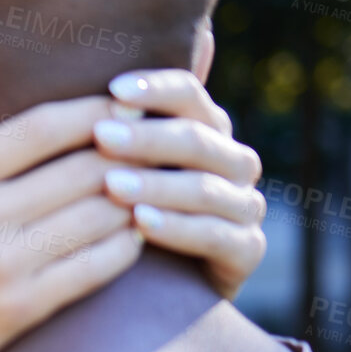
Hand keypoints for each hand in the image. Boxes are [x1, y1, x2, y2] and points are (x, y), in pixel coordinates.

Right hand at [0, 54, 146, 351]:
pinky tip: (138, 233)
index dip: (92, 111)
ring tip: (158, 183)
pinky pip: (93, 269)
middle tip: (160, 138)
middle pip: (81, 168)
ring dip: (135, 197)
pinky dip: (125, 247)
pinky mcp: (21, 310)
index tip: (124, 102)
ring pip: (96, 216)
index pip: (40, 129)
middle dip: (129, 149)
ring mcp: (3, 266)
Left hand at [98, 69, 264, 300]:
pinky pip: (217, 235)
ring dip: (158, 185)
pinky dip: (179, 228)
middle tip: (102, 137)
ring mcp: (245, 206)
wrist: (152, 290)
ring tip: (112, 186)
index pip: (189, 94)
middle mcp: (234, 161)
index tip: (113, 90)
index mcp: (206, 128)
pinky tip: (141, 225)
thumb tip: (122, 61)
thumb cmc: (124, 214)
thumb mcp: (118, 164)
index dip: (155, 89)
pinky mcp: (248, 250)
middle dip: (148, 138)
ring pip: (207, 188)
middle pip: (198, 139)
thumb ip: (117, 119)